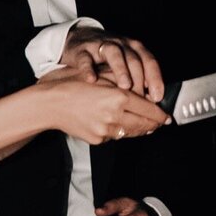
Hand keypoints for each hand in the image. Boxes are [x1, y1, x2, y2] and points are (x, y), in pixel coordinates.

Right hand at [40, 75, 168, 146]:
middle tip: (159, 122)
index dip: (161, 114)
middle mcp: (114, 116)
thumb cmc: (72, 85)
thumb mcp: (103, 76)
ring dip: (140, 129)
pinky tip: (121, 125)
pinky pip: (116, 136)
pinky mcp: (97, 139)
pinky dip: (121, 131)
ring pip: (132, 133)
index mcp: (118, 97)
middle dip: (153, 124)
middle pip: (144, 125)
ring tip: (145, 125)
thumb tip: (146, 92)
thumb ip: (126, 84)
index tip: (166, 116)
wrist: (49, 103)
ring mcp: (105, 130)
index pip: (149, 109)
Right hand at [62, 30, 164, 103]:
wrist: (79, 39)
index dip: (156, 79)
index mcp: (134, 48)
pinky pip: (86, 59)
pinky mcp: (82, 50)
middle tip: (142, 98)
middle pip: (134, 60)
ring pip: (114, 55)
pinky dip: (89, 69)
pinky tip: (92, 80)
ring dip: (121, 70)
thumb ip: (137, 79)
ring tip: (124, 87)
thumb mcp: (124, 64)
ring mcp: (101, 46)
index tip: (158, 97)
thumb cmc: (105, 58)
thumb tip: (152, 101)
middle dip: (140, 79)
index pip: (149, 62)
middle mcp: (120, 45)